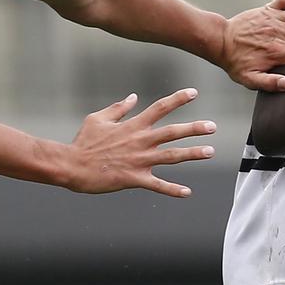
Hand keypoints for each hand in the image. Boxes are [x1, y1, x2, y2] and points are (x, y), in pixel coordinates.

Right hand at [66, 88, 216, 197]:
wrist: (72, 165)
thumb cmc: (83, 141)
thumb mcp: (98, 118)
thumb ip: (118, 108)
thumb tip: (133, 97)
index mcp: (133, 126)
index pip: (159, 108)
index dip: (177, 99)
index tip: (194, 93)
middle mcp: (140, 141)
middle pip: (172, 132)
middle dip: (194, 128)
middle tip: (212, 126)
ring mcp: (139, 160)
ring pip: (171, 156)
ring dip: (192, 154)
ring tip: (210, 151)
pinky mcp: (134, 178)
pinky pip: (157, 185)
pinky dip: (172, 189)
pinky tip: (187, 192)